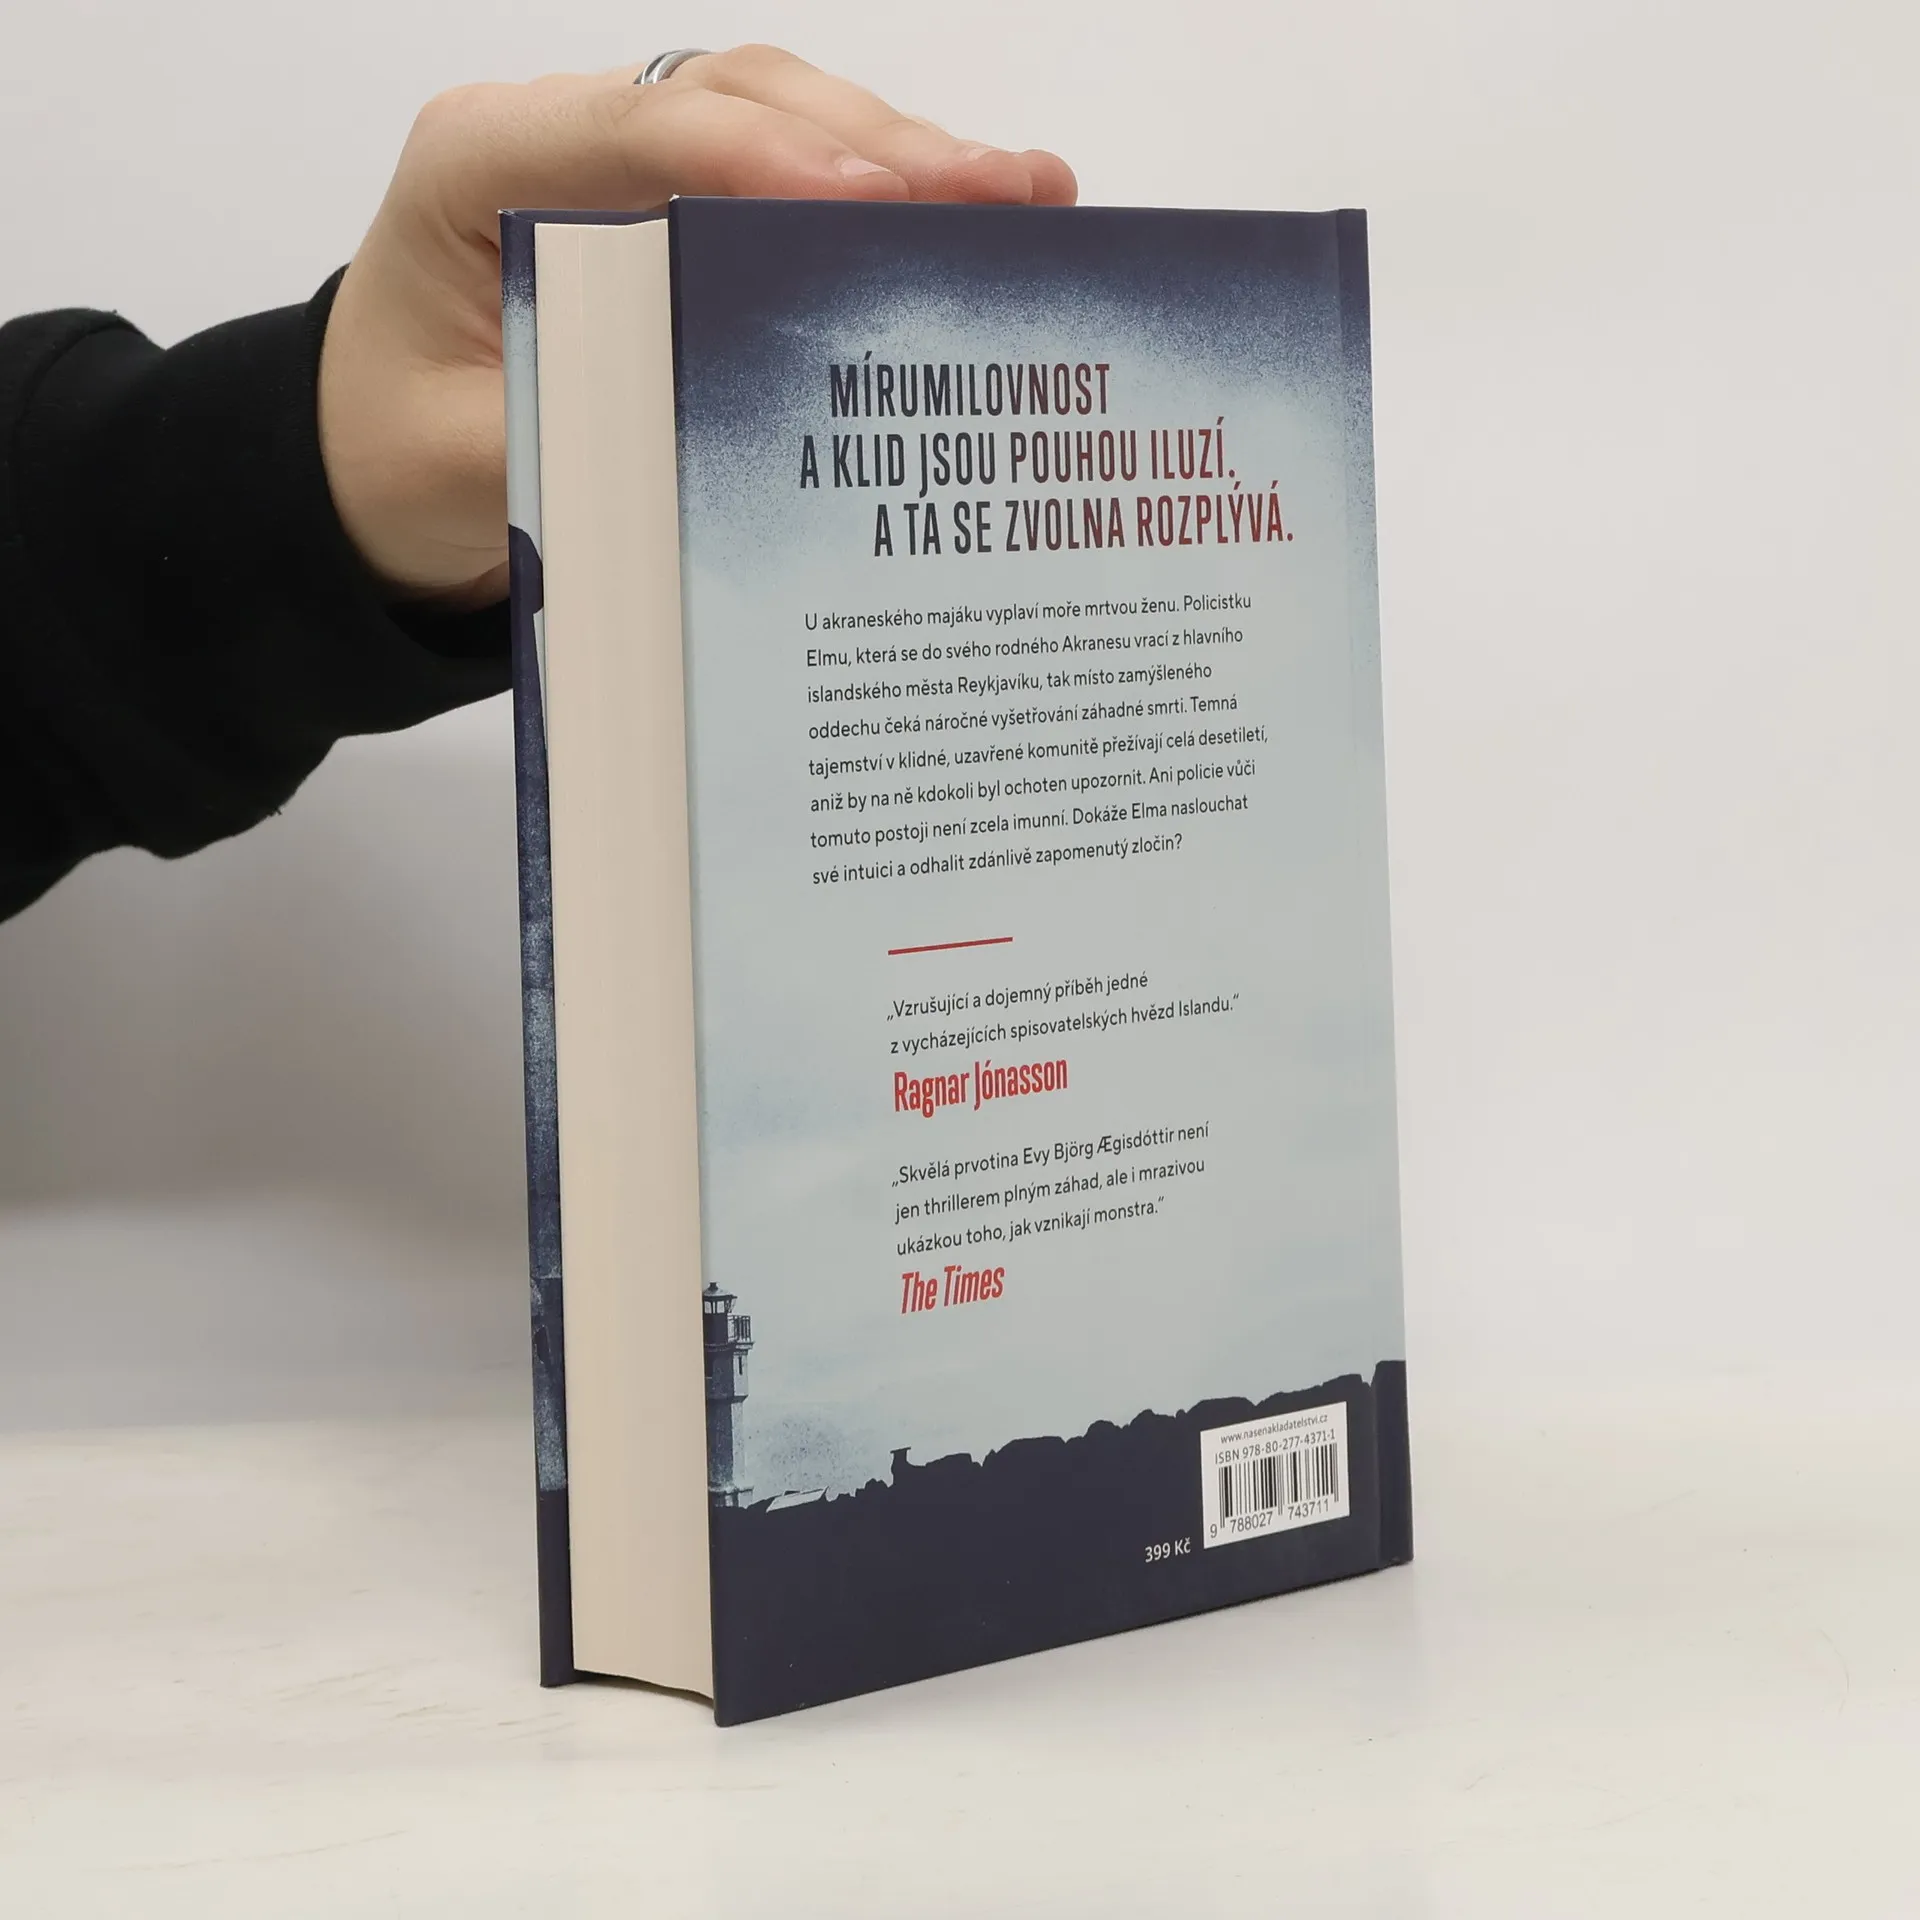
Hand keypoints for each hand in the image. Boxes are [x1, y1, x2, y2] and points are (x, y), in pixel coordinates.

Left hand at [318, 47, 1077, 609]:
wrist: (366, 460)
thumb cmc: (393, 453)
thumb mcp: (463, 465)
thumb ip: (574, 433)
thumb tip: (712, 429)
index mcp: (474, 166)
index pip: (632, 134)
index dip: (763, 160)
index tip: (876, 206)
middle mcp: (553, 137)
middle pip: (731, 102)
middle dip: (876, 147)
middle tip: (1005, 193)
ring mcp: (617, 162)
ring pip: (774, 119)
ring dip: (901, 158)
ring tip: (1024, 197)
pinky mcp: (667, 208)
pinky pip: (782, 177)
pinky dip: (875, 197)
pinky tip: (965, 220)